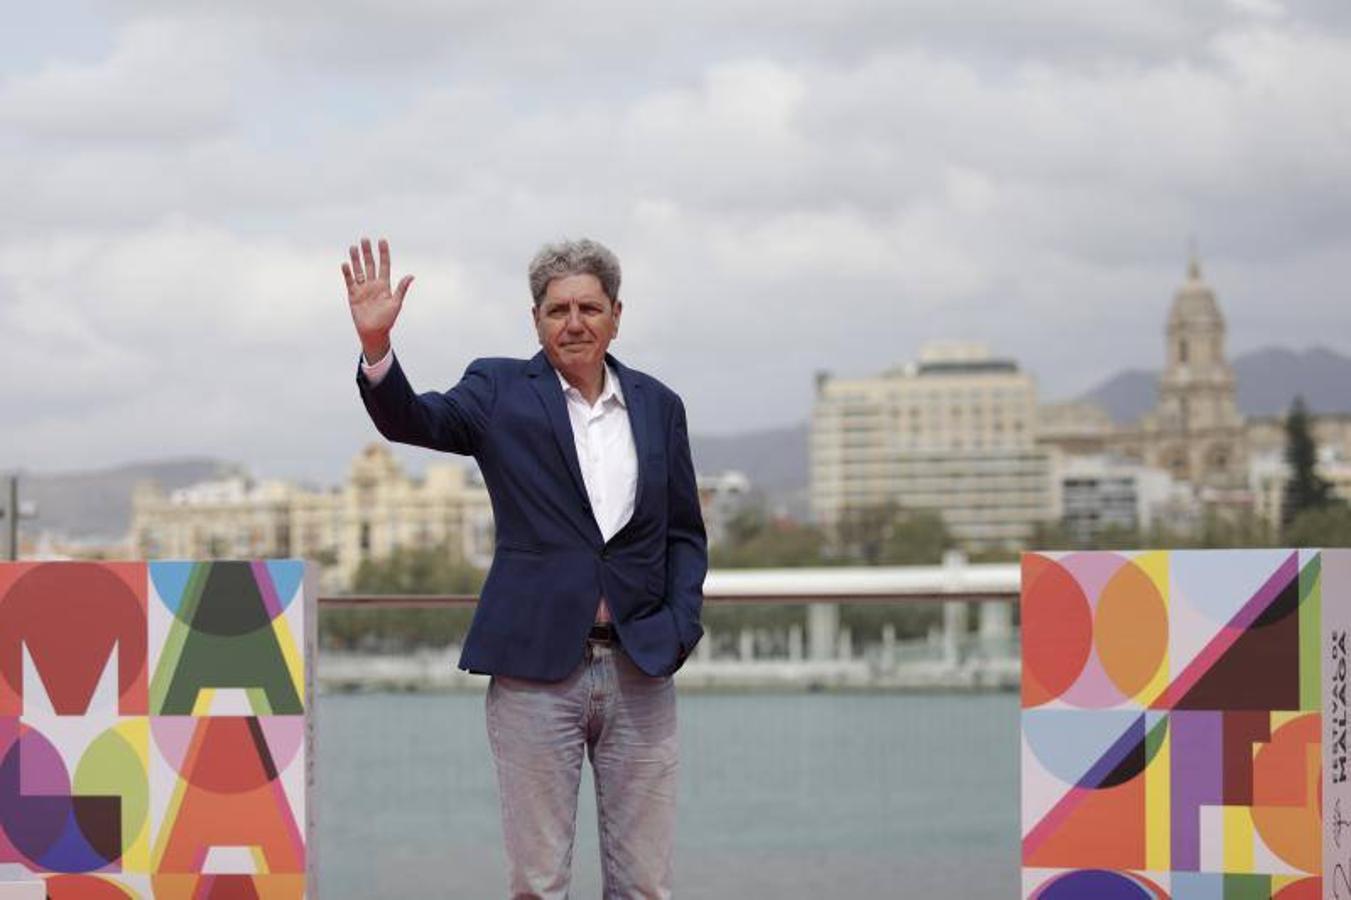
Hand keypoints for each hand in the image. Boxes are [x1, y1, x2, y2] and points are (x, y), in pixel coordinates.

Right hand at [342, 236, 413, 362]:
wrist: (374, 332)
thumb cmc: (387, 320)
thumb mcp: (396, 303)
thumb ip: (401, 289)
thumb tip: (411, 276)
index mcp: (385, 285)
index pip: (384, 265)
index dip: (383, 253)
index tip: (382, 241)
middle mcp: (373, 284)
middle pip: (370, 264)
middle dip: (368, 252)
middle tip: (365, 239)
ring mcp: (363, 289)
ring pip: (359, 270)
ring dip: (356, 259)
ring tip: (354, 247)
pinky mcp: (353, 295)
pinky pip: (350, 281)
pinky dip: (347, 273)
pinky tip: (345, 264)